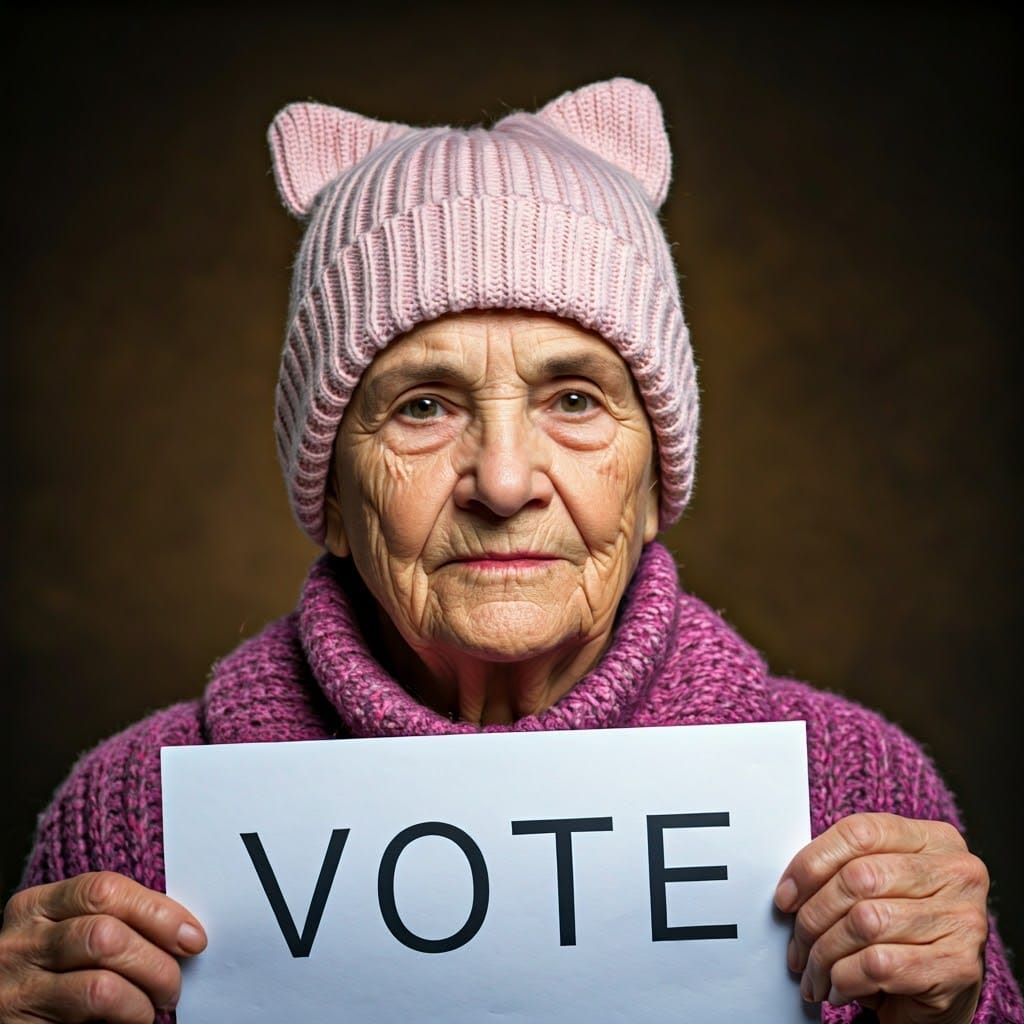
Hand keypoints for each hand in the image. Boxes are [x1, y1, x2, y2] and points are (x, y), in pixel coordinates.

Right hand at [0, 870, 206, 1022]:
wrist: (8, 1013)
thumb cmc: (51, 972)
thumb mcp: (69, 933)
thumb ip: (111, 922)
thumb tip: (181, 932)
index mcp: (37, 906)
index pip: (104, 890)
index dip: (158, 911)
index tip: (192, 936)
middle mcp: (20, 943)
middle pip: (107, 936)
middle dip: (156, 961)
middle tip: (174, 983)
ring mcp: (16, 989)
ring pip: (101, 985)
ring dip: (143, 997)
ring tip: (155, 1005)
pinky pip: (86, 1019)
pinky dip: (124, 1018)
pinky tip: (133, 1020)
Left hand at [774, 812, 987, 1023]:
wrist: (943, 999)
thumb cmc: (901, 934)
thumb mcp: (877, 888)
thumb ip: (843, 870)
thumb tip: (788, 890)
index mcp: (934, 839)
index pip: (860, 832)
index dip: (812, 863)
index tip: (785, 897)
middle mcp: (957, 873)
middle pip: (859, 877)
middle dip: (813, 916)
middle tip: (796, 946)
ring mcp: (963, 919)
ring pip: (865, 922)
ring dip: (825, 954)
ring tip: (813, 972)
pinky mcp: (959, 966)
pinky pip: (879, 964)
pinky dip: (845, 979)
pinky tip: (838, 988)